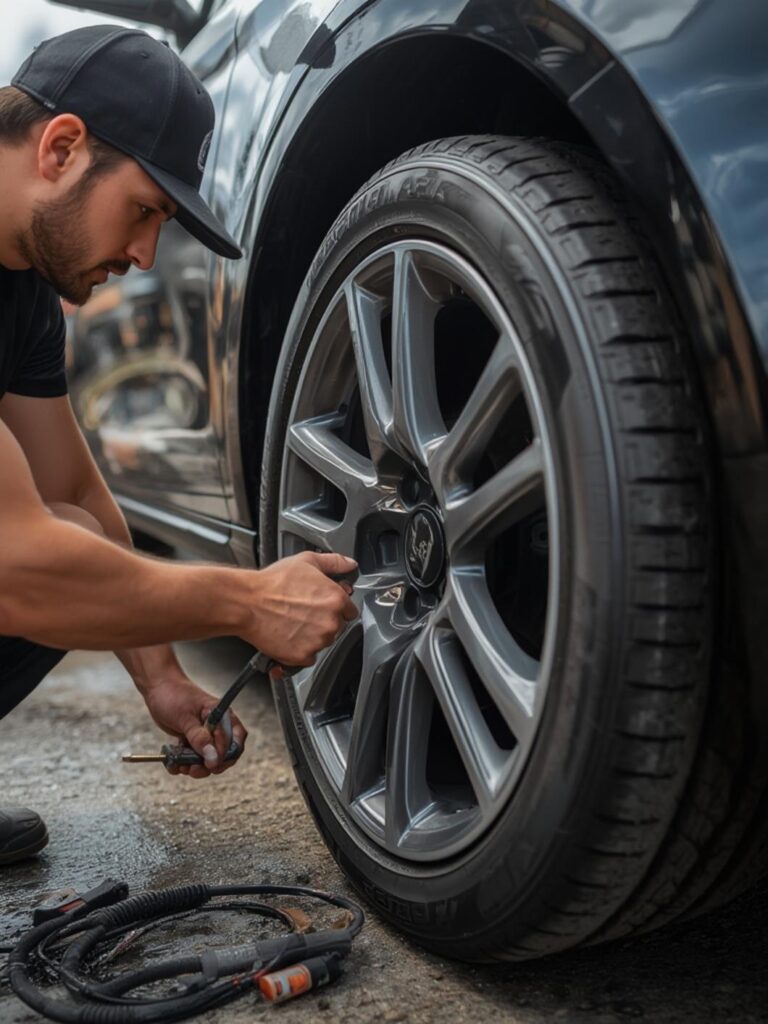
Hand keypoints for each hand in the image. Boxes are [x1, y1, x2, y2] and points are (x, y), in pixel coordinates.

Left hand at [141, 674, 247, 779]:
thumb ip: (199, 738)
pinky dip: (183, 763)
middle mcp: (216, 726)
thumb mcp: (185, 717)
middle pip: (224, 753)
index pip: (233, 740)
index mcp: (222, 715)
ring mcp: (204, 734)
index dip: (224, 755)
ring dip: (195, 766)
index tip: (210, 764)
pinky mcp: (192, 740)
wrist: (158, 688)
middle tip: (194, 770)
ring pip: (208, 759)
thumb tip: (212, 757)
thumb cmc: (174, 694)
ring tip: (180, 765)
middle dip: (210, 765)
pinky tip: (174, 762)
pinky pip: (193, 757)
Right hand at [244, 552, 358, 665]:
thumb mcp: (307, 561)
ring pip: (323, 642)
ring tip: (292, 622)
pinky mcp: (303, 656)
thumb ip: (334, 562)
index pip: (350, 610)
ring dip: (312, 635)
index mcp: (336, 599)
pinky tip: (288, 635)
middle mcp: (331, 622)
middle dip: (323, 621)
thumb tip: (349, 564)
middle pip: (337, 627)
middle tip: (302, 611)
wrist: (248, 602)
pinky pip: (308, 657)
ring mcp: (318, 641)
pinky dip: (300, 649)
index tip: (322, 605)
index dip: (336, 607)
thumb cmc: (273, 582)